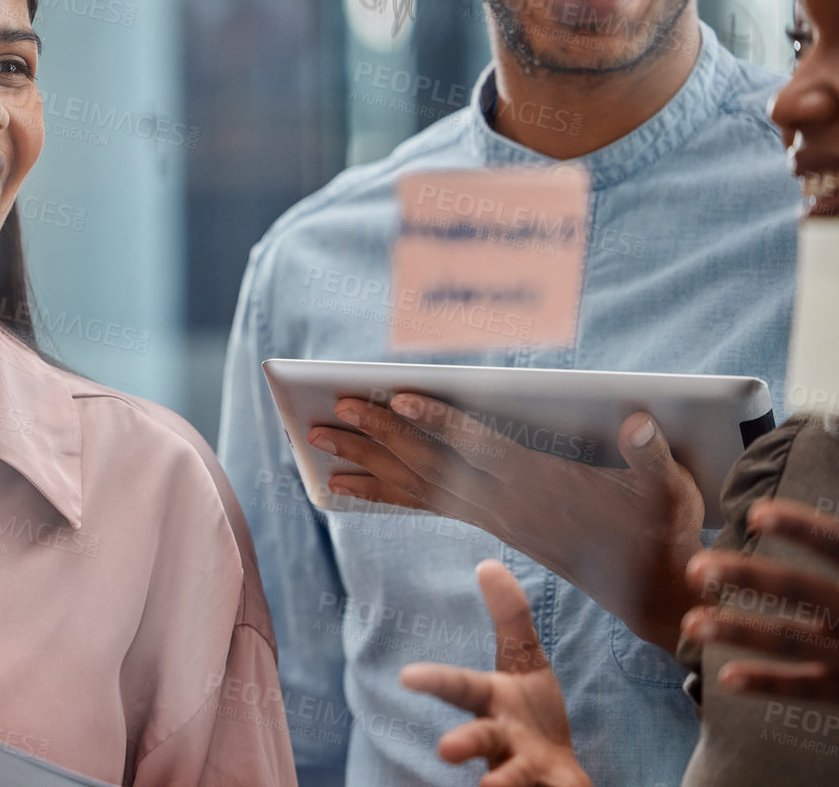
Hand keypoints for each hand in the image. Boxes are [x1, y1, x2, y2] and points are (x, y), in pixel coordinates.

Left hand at [309, 393, 703, 649]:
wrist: (652, 588)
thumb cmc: (661, 528)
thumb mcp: (668, 491)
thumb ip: (649, 457)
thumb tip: (638, 422)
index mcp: (544, 484)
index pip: (481, 445)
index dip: (439, 419)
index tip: (398, 395)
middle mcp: (507, 503)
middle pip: (432, 463)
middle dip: (381, 435)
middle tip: (334, 409)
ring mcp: (494, 517)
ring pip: (419, 485)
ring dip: (366, 462)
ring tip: (318, 441)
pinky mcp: (490, 526)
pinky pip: (426, 505)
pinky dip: (382, 492)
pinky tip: (344, 484)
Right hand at [401, 560, 591, 786]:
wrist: (552, 773)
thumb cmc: (529, 712)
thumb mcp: (524, 661)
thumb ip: (509, 616)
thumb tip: (488, 563)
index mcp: (490, 701)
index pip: (459, 687)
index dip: (434, 681)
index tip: (407, 677)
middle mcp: (500, 738)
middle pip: (480, 737)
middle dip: (464, 742)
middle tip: (446, 750)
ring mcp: (524, 767)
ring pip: (510, 775)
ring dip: (502, 781)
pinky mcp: (552, 785)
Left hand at [682, 498, 838, 702]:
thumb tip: (822, 503)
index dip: (802, 528)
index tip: (757, 512)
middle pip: (803, 591)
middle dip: (747, 578)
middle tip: (696, 568)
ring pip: (792, 641)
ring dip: (738, 631)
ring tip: (691, 623)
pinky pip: (807, 689)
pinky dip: (767, 683)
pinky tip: (726, 678)